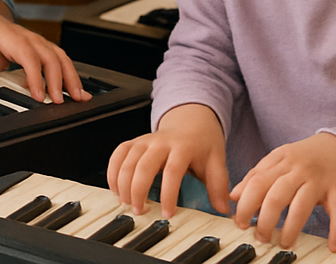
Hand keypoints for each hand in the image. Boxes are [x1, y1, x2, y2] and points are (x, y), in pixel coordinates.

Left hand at [0, 7, 87, 103]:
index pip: (27, 55)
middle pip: (49, 56)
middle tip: (58, 102)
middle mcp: (29, 38)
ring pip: (61, 57)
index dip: (35, 76)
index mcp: (11, 37)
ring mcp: (40, 43)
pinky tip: (80, 92)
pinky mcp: (46, 49)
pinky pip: (63, 61)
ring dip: (71, 78)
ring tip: (78, 98)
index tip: (39, 96)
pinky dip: (73, 76)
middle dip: (57, 80)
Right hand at [108, 103, 228, 216]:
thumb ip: (218, 184)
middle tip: (139, 211)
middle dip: (138, 190)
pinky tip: (114, 187)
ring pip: (127, 159)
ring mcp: (145, 140)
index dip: (168, 193)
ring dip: (123, 183)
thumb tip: (223, 207)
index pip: (172, 171)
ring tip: (127, 203)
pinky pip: (118, 153)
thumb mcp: (217, 161)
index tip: (167, 213)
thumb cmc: (202, 143)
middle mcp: (159, 142)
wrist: (190, 121)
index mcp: (181, 147)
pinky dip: (113, 170)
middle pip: (143, 165)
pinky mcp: (135, 141)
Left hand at [231, 133, 335, 250]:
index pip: (256, 182)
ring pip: (302, 205)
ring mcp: (318, 180)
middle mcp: (297, 169)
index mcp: (278, 161)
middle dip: (265, 220)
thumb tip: (233, 196)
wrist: (334, 146)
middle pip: (276, 195)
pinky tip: (333, 246)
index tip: (239, 222)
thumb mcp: (275, 161)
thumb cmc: (300, 158)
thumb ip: (255, 177)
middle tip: (260, 237)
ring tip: (284, 244)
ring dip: (291, 228)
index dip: (246, 203)